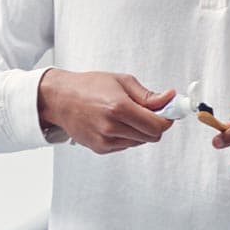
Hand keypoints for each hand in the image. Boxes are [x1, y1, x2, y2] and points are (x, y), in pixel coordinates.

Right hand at [37, 69, 174, 153]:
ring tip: (125, 115)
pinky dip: (126, 136)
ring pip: (139, 142)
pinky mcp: (100, 148)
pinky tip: (114, 123)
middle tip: (147, 112)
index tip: (167, 112)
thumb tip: (169, 98)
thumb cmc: (88, 86)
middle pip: (151, 137)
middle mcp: (112, 127)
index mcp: (119, 107)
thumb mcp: (121, 81)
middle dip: (154, 125)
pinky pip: (125, 146)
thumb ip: (147, 95)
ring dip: (139, 131)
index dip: (166, 119)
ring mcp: (105, 140)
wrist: (60, 98)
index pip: (157, 125)